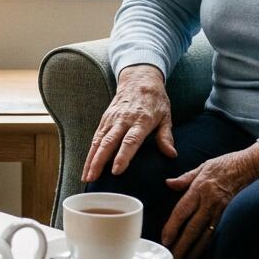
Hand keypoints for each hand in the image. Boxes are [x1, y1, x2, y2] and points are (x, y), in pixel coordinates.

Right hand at [81, 65, 175, 182]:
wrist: (139, 79)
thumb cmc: (155, 100)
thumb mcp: (166, 116)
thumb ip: (166, 136)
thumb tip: (171, 155)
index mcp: (141, 120)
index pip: (130, 141)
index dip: (123, 156)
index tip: (116, 171)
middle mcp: (123, 120)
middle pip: (109, 142)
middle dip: (99, 161)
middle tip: (92, 178)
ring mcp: (112, 119)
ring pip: (98, 141)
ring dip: (91, 159)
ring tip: (86, 177)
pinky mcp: (105, 119)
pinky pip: (96, 137)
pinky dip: (90, 152)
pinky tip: (87, 166)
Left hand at [161, 146, 258, 258]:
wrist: (250, 166)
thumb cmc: (225, 164)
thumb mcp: (202, 167)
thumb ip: (185, 178)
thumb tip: (169, 183)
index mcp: (199, 189)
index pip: (182, 211)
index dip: (172, 227)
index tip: (165, 239)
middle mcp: (209, 202)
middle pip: (192, 228)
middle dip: (181, 244)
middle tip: (172, 257)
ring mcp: (221, 210)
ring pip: (206, 234)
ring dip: (194, 249)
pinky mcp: (230, 214)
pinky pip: (218, 232)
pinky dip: (209, 244)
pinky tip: (202, 252)